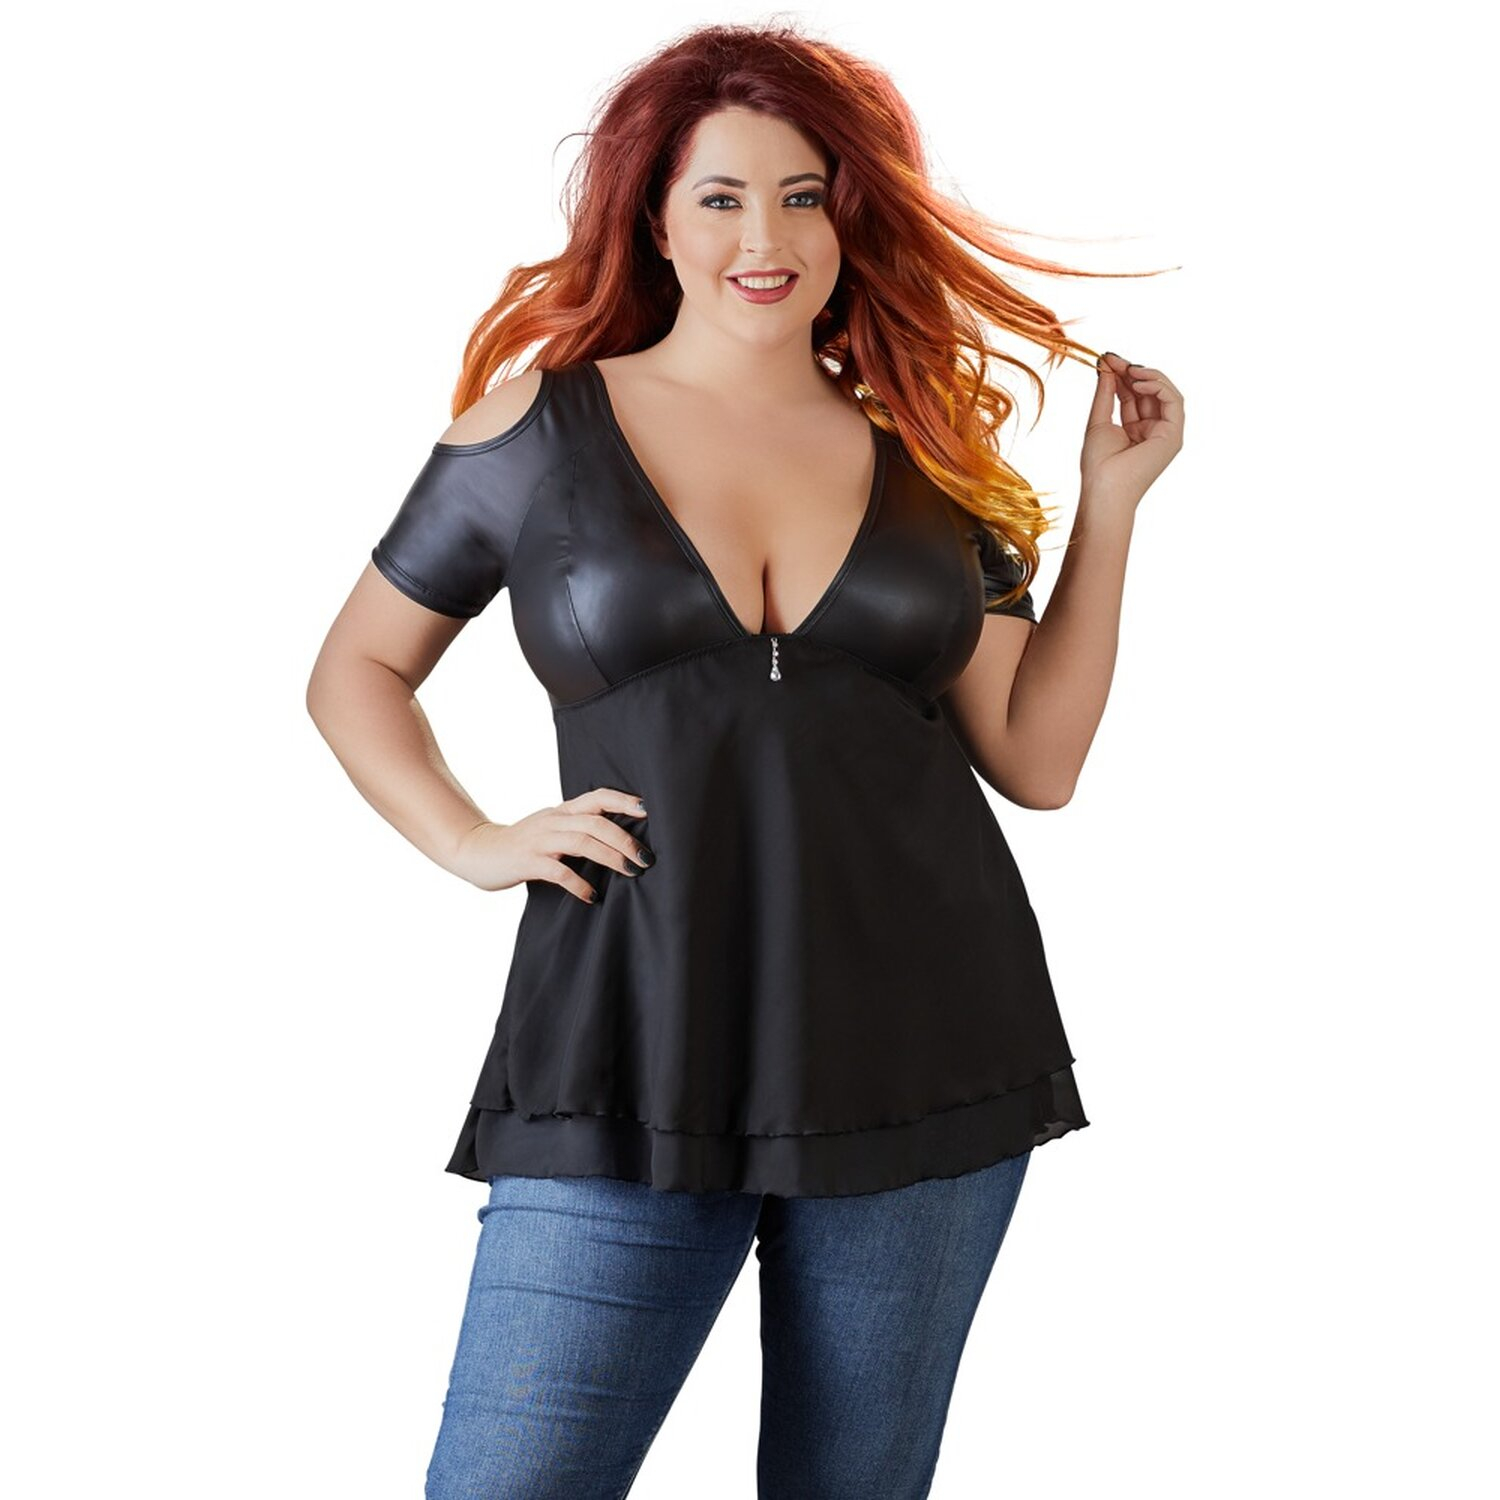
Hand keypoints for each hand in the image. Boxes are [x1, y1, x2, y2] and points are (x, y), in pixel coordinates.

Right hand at [452, 787, 653, 902]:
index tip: (647, 810)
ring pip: (582, 842)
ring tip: (631, 872)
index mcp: (561, 811)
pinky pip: (558, 871)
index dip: (623, 801)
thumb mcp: (550, 827)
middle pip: (596, 822)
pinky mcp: (527, 862)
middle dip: (625, 838)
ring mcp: (539, 841)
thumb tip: (618, 839)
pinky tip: (592, 896)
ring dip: (610, 857)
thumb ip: (577, 828)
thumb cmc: (521, 843)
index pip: (597, 797)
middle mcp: (553, 821)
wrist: (476, 851)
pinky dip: (578, 883)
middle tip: (646, 857)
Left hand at [1080, 352, 1183, 506]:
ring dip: (1147, 375)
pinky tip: (1139, 379)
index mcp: (1135, 429)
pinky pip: (1173, 401)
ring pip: (1164, 392)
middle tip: (1112, 358)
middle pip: (1148, 391)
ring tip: (1127, 368)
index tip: (1106, 359)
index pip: (1132, 394)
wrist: (1104, 489)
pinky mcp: (1174, 435)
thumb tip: (1106, 365)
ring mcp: (1165, 433)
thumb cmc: (1098, 464)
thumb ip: (1106, 392)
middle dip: (1132, 371)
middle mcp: (1153, 430)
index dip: (1121, 375)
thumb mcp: (1099, 420)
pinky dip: (1158, 386)